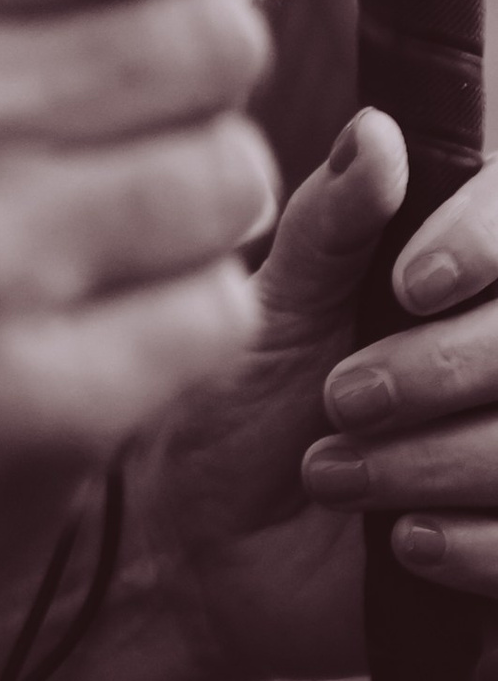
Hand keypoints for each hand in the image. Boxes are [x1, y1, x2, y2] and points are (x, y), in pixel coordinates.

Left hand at [147, 113, 497, 680]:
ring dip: (426, 463)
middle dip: (431, 371)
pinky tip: (401, 541)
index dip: (481, 243)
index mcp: (458, 282)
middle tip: (338, 397)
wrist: (211, 549)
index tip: (410, 283)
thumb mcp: (275, 307)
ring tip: (333, 472)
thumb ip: (331, 224)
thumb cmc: (240, 407)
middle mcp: (494, 349)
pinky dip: (466, 544)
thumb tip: (377, 130)